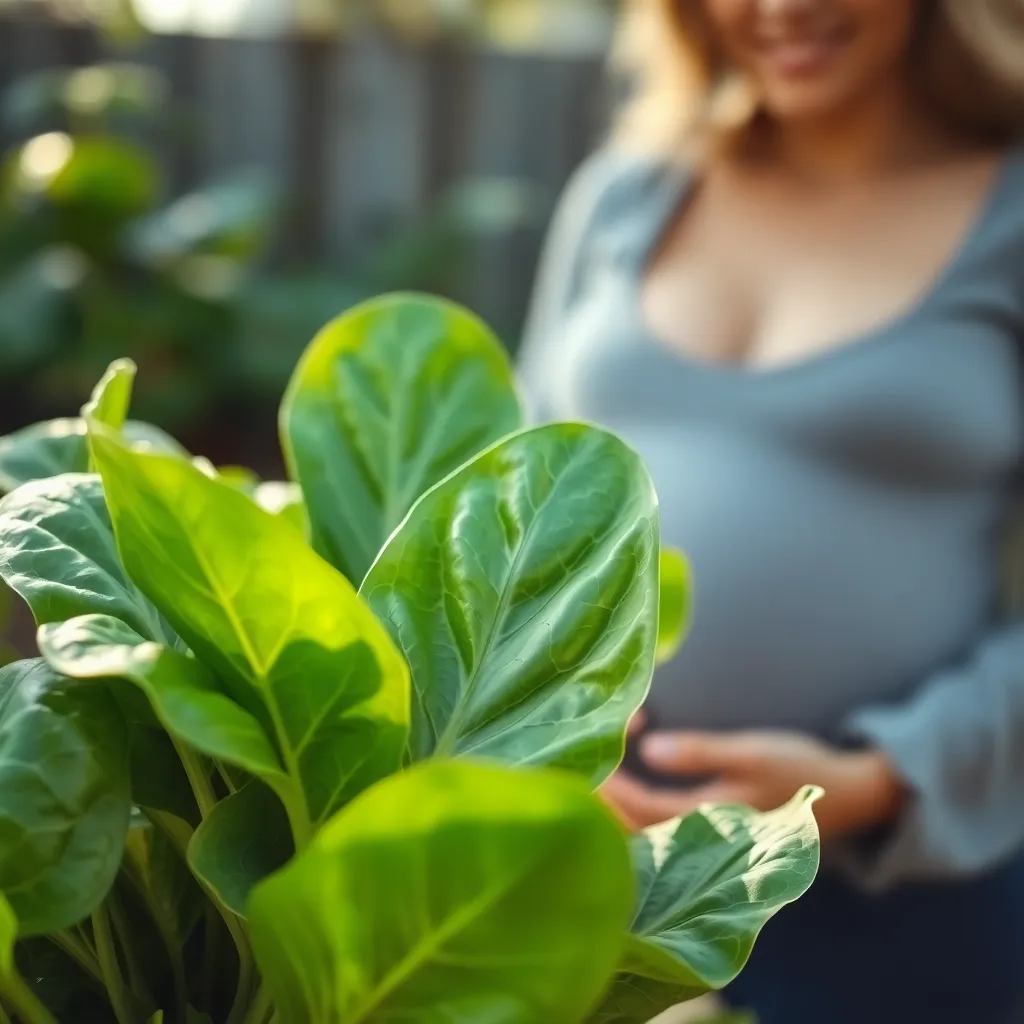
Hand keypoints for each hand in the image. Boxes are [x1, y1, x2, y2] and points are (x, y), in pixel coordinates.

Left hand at [602, 728, 905, 839]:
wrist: (848, 797)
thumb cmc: (799, 769)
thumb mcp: (751, 753)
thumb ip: (699, 753)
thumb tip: (649, 749)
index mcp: (709, 822)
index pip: (640, 808)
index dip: (611, 781)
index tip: (593, 747)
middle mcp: (700, 843)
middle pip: (631, 830)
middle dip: (600, 799)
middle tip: (575, 760)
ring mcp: (704, 845)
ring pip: (641, 834)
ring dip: (614, 805)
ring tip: (594, 768)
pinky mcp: (708, 838)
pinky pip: (658, 832)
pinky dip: (636, 809)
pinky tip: (628, 780)